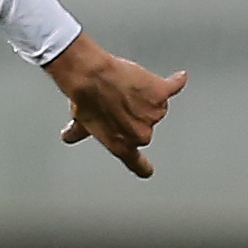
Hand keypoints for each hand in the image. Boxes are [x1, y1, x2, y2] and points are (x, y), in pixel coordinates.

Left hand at [45, 32, 186, 179]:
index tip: (147, 171)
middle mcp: (140, 134)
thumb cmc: (85, 99)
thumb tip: (69, 136)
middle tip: (117, 101)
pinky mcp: (161, 93)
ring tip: (123, 86)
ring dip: (144, 97)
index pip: (136, 163)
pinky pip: (173, 87)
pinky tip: (178, 78)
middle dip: (135, 115)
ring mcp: (153, 114)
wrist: (91, 76)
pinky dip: (175, 82)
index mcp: (121, 145)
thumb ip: (79, 133)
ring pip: (155, 106)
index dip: (142, 167)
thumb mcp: (81, 121)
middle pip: (145, 126)